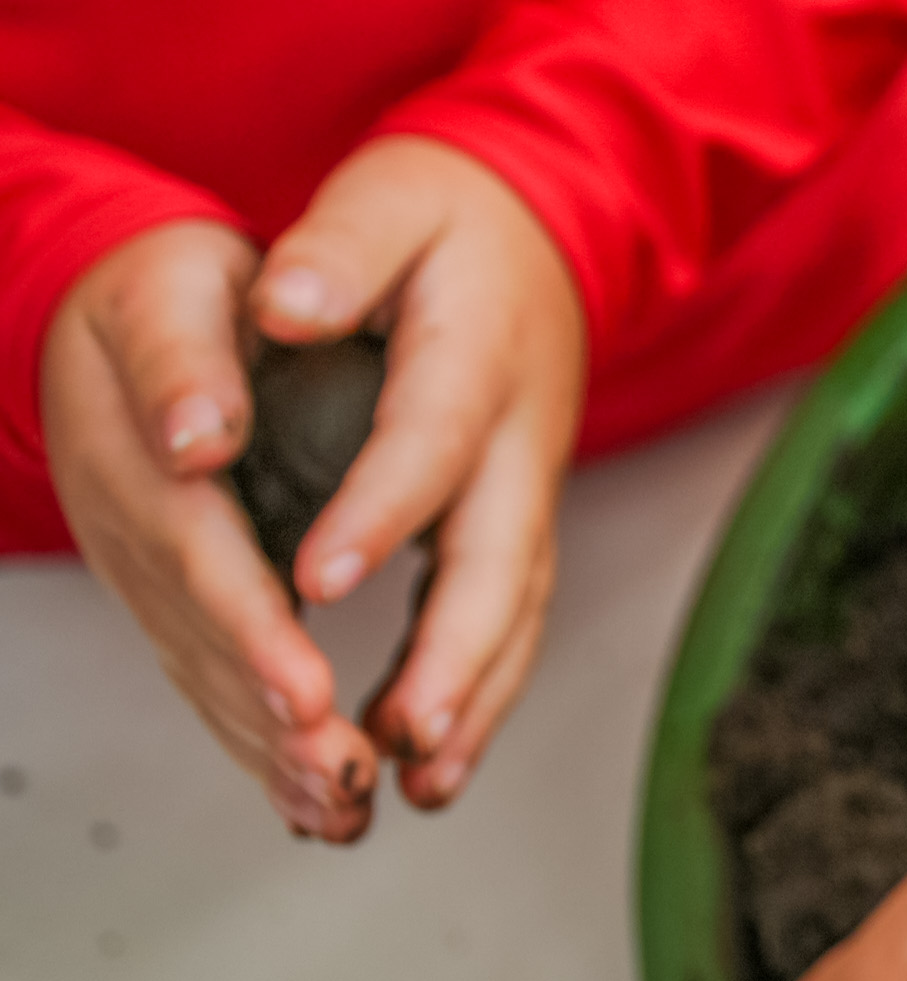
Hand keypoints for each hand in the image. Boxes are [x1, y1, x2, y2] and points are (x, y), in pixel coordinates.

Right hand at [40, 219, 381, 837]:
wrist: (112, 310)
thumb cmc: (163, 292)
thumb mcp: (169, 292)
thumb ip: (181, 360)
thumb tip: (198, 439)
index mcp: (149, 466)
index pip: (205, 563)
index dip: (255, 632)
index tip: (305, 693)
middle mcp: (144, 539)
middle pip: (211, 645)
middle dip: (277, 723)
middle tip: (345, 781)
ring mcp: (155, 578)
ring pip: (213, 679)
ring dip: (274, 754)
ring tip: (342, 809)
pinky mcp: (178, 597)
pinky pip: (216, 678)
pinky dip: (263, 743)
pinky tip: (316, 799)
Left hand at [251, 139, 588, 816]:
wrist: (545, 221)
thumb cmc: (447, 217)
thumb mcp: (385, 201)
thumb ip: (338, 251)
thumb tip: (287, 304)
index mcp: (478, 354)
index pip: (429, 443)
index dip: (381, 513)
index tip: (321, 581)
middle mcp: (519, 436)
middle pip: (501, 559)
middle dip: (458, 653)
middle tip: (410, 732)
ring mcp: (529, 484)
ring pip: (520, 607)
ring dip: (478, 696)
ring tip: (425, 779)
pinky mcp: (521, 516)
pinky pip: (511, 614)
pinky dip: (481, 689)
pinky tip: (436, 753)